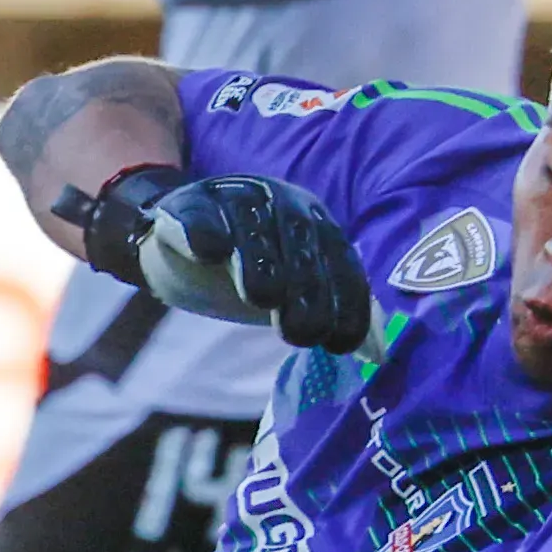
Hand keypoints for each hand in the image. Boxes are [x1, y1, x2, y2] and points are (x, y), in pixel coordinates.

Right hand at [72, 169, 372, 352]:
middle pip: (300, 247)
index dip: (345, 301)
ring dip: (259, 261)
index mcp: (315, 223)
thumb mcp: (291, 290)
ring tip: (261, 296)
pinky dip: (203, 229)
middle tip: (301, 334)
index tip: (340, 344)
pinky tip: (209, 250)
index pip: (339, 260)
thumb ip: (329, 311)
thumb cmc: (243, 270)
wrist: (174, 236)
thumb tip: (377, 354)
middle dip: (305, 290)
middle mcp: (281, 203)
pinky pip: (199, 214)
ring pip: (252, 229)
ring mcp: (234, 197)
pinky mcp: (190, 202)